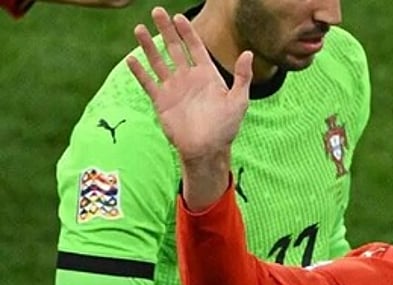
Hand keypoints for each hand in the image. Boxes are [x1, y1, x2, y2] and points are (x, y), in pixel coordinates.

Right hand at [126, 7, 252, 162]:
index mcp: (206, 75)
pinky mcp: (161, 101)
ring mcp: (173, 89)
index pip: (195, 47)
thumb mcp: (239, 101)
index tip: (179, 17)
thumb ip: (242, 77)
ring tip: (139, 28)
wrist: (207, 149)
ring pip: (158, 61)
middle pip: (174, 48)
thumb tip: (248, 53)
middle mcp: (188, 78)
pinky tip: (131, 58)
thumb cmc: (226, 127)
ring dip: (148, 46)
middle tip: (157, 11)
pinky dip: (139, 71)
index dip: (187, 32)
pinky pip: (148, 83)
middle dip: (166, 30)